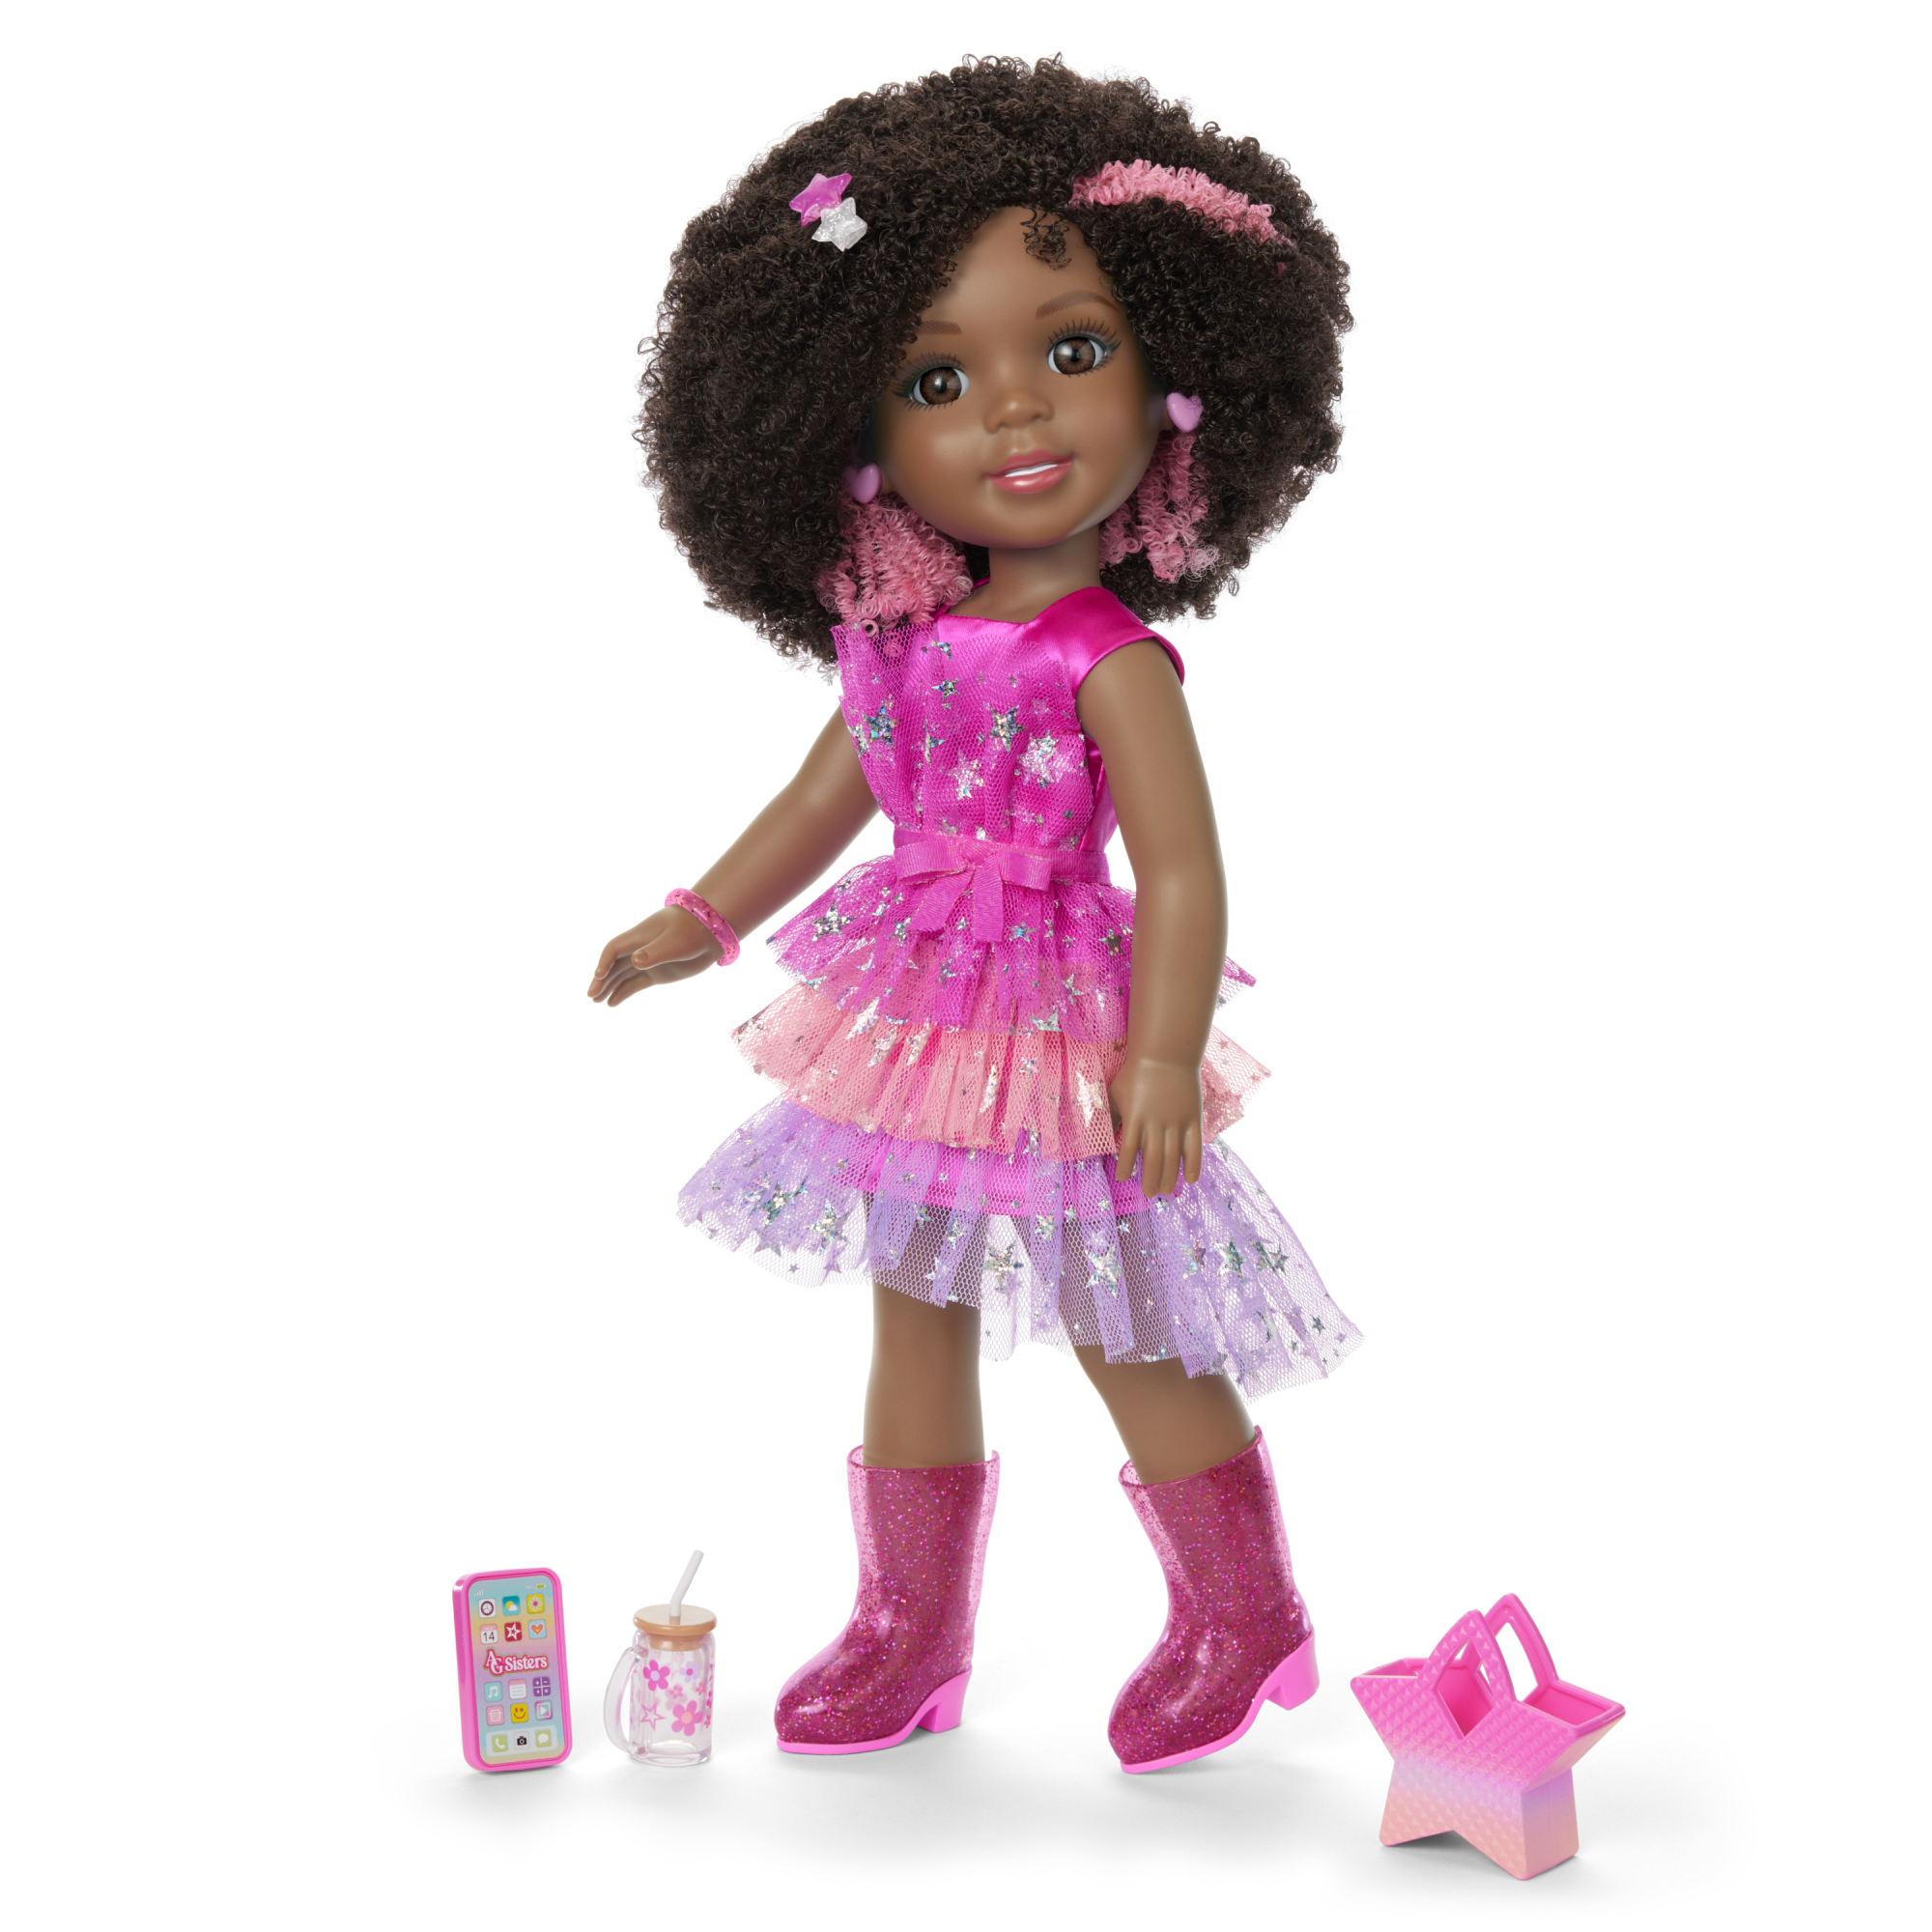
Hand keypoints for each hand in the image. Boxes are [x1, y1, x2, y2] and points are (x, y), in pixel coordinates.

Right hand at [585, 906, 721, 1007]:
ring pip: (622, 975)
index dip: (604, 963)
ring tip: (597, 1002)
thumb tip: (635, 962)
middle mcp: (640, 949)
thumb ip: (655, 952)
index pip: (614, 950)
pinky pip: (635, 983)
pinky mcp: (658, 973)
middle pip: (614, 965)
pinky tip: (612, 1003)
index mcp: (639, 936)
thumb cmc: (692, 932)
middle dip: (602, 980)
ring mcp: (649, 961)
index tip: (598, 978)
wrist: (712, 932)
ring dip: (609, 987)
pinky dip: (623, 992)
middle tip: (591, 997)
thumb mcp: (675, 942)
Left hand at [1108, 1056, 1203, 1197]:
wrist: (1165, 1054)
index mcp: (1135, 1117)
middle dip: (1151, 1179)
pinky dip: (1194, 1164)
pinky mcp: (1192, 1118)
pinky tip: (1191, 1179)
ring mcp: (1176, 1121)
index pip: (1128, 1149)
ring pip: (1174, 1157)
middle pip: (1153, 1159)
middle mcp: (1156, 1122)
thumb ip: (1112, 1115)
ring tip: (1166, 1190)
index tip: (1123, 1177)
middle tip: (1150, 1193)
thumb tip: (1103, 1135)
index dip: (1125, 1166)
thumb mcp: (1117, 1092)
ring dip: (1170, 1177)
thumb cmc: (1136, 1073)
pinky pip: (1194, 1146)